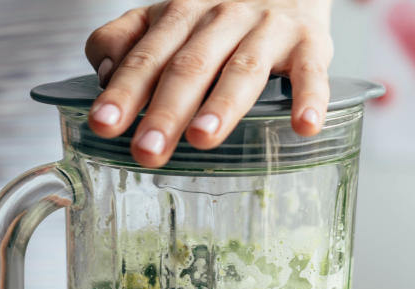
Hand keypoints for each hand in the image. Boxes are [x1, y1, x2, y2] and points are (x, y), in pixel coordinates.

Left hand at [85, 0, 333, 167]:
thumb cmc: (218, 12)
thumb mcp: (166, 17)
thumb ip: (126, 40)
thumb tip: (103, 73)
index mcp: (180, 16)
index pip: (147, 57)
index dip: (123, 91)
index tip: (103, 125)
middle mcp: (221, 18)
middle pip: (190, 66)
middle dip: (166, 110)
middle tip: (148, 150)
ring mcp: (267, 29)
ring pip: (243, 68)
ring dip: (223, 104)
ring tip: (203, 138)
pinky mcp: (310, 41)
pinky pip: (311, 70)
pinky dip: (309, 97)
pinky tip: (303, 125)